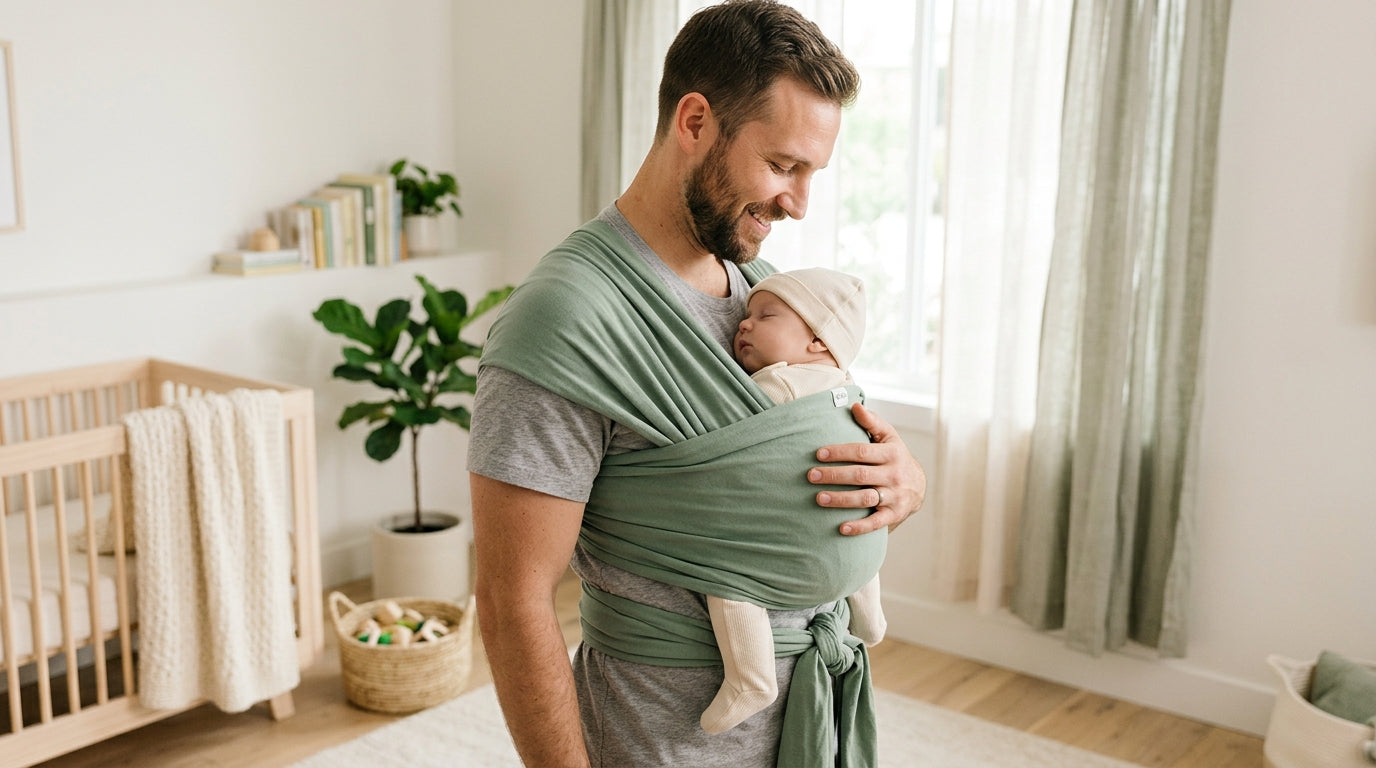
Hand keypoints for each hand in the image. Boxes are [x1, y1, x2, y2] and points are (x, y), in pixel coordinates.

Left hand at [809, 402, 927, 535]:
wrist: (919, 486)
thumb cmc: (895, 457)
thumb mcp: (889, 437)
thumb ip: (871, 421)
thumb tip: (854, 405)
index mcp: (892, 452)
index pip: (862, 451)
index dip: (839, 452)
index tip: (818, 454)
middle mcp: (895, 474)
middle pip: (861, 474)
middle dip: (834, 475)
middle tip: (811, 476)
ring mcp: (895, 496)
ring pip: (866, 498)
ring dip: (841, 499)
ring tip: (819, 498)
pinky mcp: (894, 514)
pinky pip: (876, 523)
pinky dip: (859, 527)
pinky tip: (841, 528)